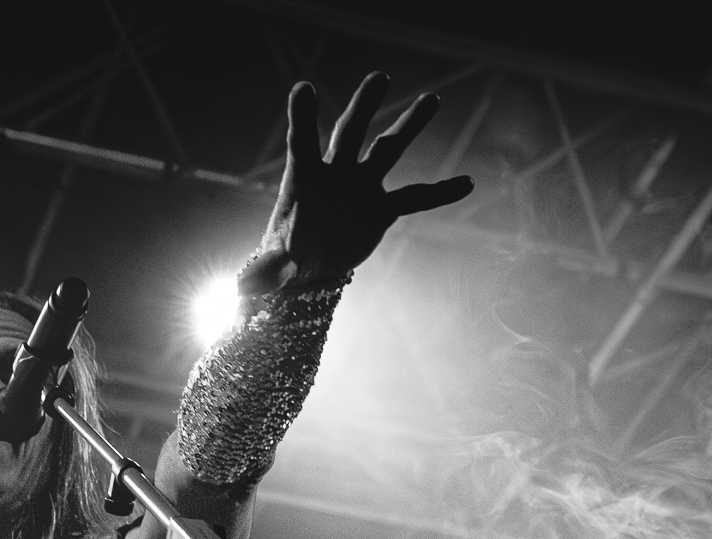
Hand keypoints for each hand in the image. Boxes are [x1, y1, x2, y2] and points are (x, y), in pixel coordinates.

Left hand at [245, 74, 472, 294]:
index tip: (304, 88)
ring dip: (409, 125)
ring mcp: (361, 186)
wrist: (308, 270)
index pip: (302, 142)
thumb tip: (243, 290)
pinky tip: (468, 182)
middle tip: (379, 76)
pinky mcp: (381, 208)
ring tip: (431, 99)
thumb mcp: (273, 269)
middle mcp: (335, 173)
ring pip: (387, 149)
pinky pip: (415, 197)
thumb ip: (264, 273)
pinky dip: (440, 192)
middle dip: (364, 105)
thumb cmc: (284, 261)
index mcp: (303, 180)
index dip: (302, 117)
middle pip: (350, 132)